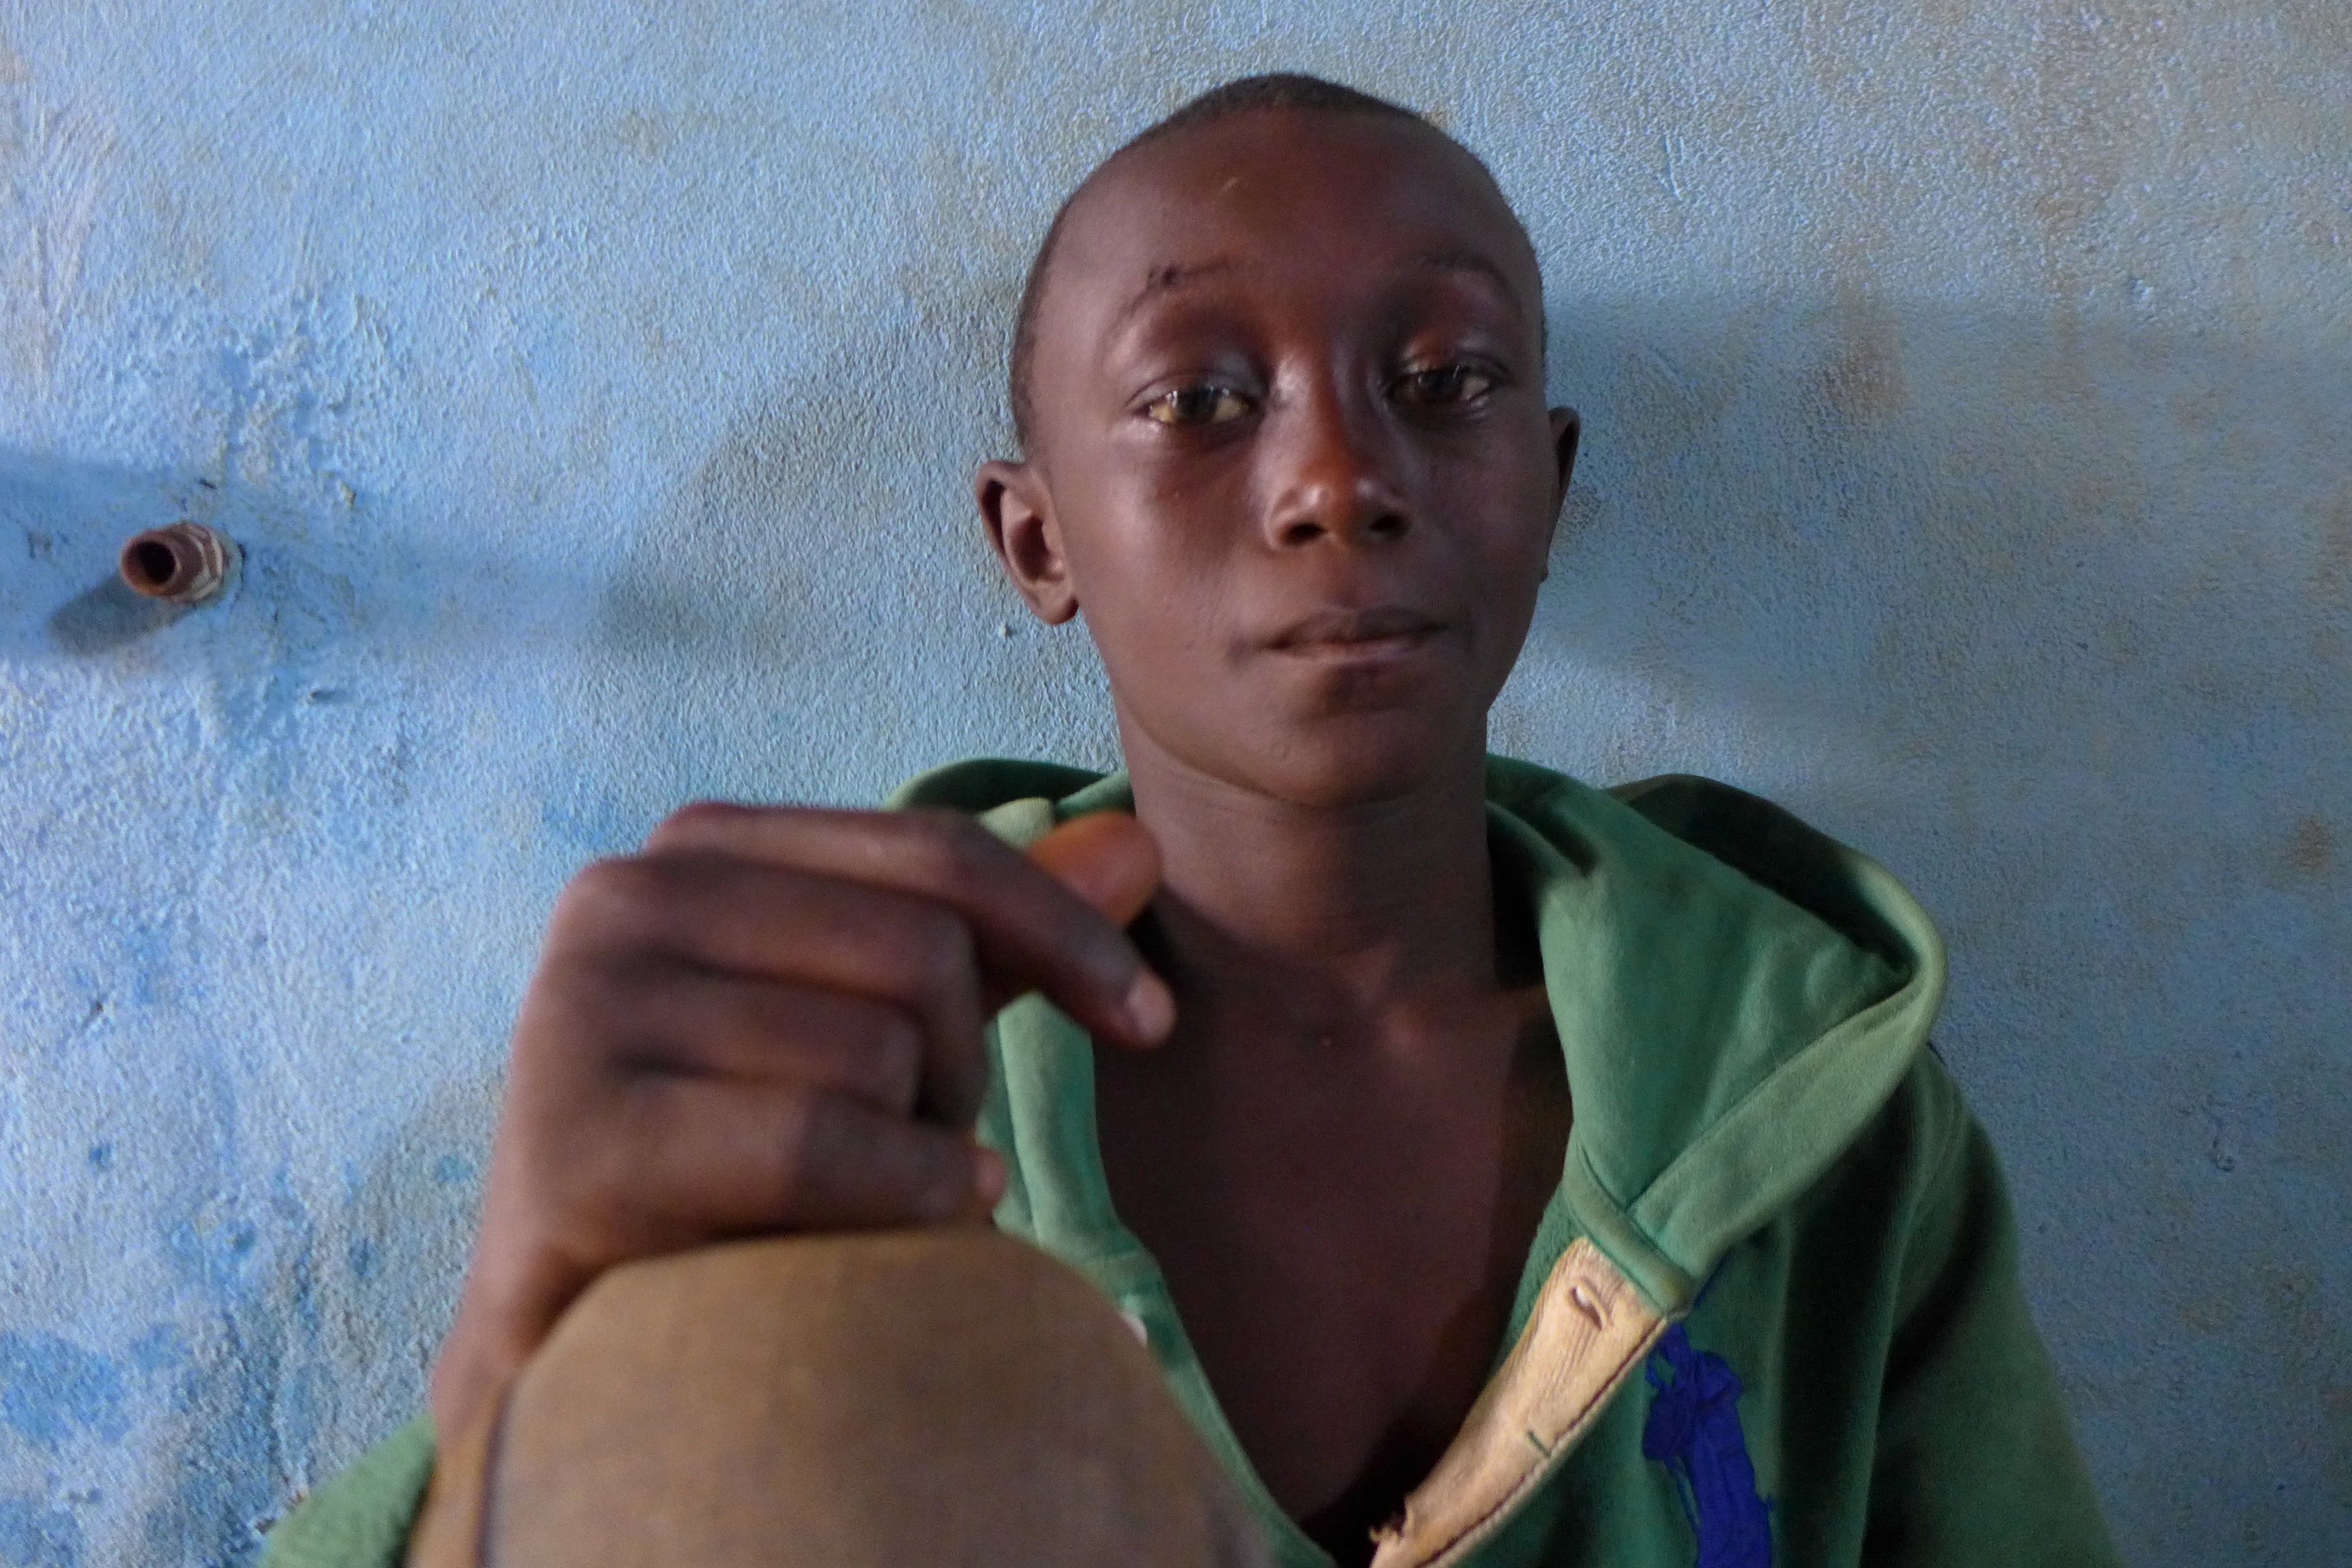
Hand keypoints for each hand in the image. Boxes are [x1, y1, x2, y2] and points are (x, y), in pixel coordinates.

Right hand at [427, 805, 1168, 1441]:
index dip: (1067, 933)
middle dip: (959, 1073)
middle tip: (914, 1156)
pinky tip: (889, 1243)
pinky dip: (893, 1198)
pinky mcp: (574, 1141)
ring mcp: (581, 1012)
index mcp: (696, 850)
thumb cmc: (753, 1172)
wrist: (595, 1346)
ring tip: (852, 1206)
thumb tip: (1141, 844)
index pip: (936, 851)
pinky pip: (816, 1139)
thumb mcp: (881, 1032)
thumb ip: (992, 939)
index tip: (1150, 1024)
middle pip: (920, 950)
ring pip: (880, 1050)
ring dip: (913, 1153)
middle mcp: (620, 899)